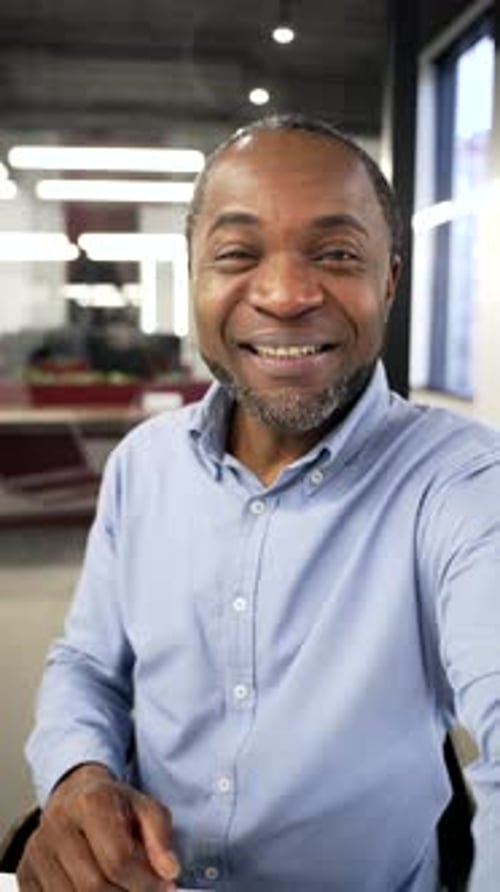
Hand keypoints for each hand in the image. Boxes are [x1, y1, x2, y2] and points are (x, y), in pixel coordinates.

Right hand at [17, 763, 180, 890]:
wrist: (75, 797)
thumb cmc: (113, 805)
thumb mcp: (145, 808)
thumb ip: (160, 836)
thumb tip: (169, 871)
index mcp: (90, 801)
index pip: (118, 858)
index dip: (145, 881)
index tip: (164, 887)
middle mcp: (57, 824)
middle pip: (94, 886)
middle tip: (144, 890)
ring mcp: (37, 851)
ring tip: (121, 886)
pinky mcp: (26, 873)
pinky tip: (99, 888)